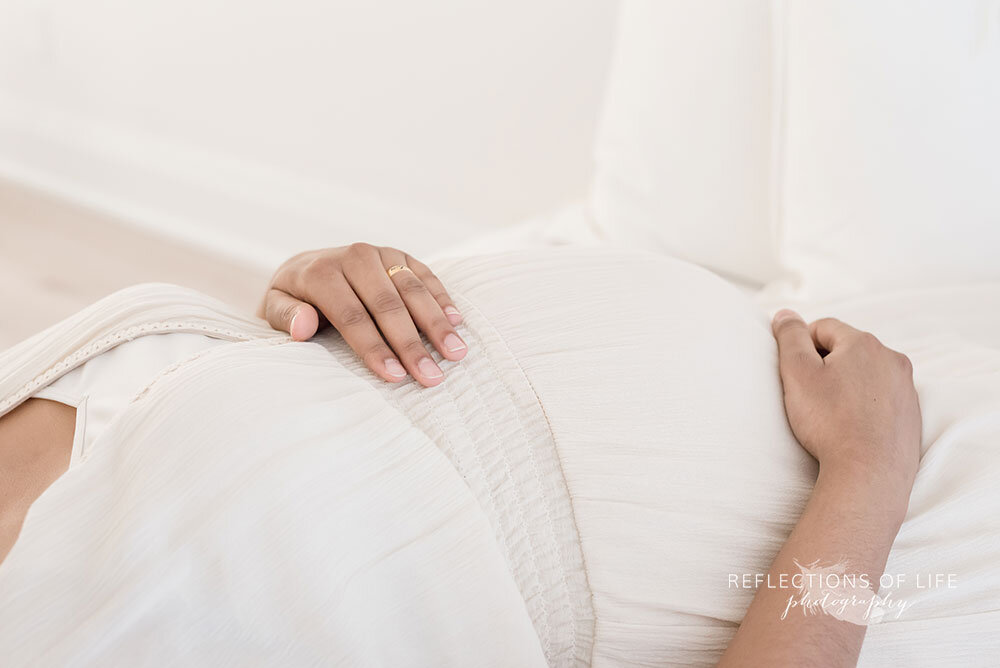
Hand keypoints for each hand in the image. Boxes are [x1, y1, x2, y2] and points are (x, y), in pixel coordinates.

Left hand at [259, 243, 466, 386]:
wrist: (306, 268)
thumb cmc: (294, 301)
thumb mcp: (276, 308)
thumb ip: (286, 316)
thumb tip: (303, 325)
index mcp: (321, 272)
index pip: (352, 316)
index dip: (374, 347)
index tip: (395, 377)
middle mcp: (354, 256)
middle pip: (388, 305)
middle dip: (411, 344)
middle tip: (432, 377)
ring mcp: (380, 253)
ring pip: (412, 289)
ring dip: (436, 324)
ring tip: (456, 354)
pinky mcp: (400, 254)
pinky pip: (426, 276)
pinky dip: (442, 299)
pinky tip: (457, 323)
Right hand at [771, 310, 921, 497]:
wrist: (868, 474)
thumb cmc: (829, 422)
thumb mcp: (797, 372)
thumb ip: (789, 336)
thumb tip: (786, 315)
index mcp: (864, 343)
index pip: (823, 328)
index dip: (801, 347)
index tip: (793, 373)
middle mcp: (892, 360)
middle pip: (847, 350)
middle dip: (826, 366)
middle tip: (808, 395)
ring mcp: (906, 389)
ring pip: (866, 375)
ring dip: (846, 386)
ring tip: (829, 414)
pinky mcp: (911, 416)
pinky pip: (881, 400)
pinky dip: (864, 407)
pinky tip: (849, 427)